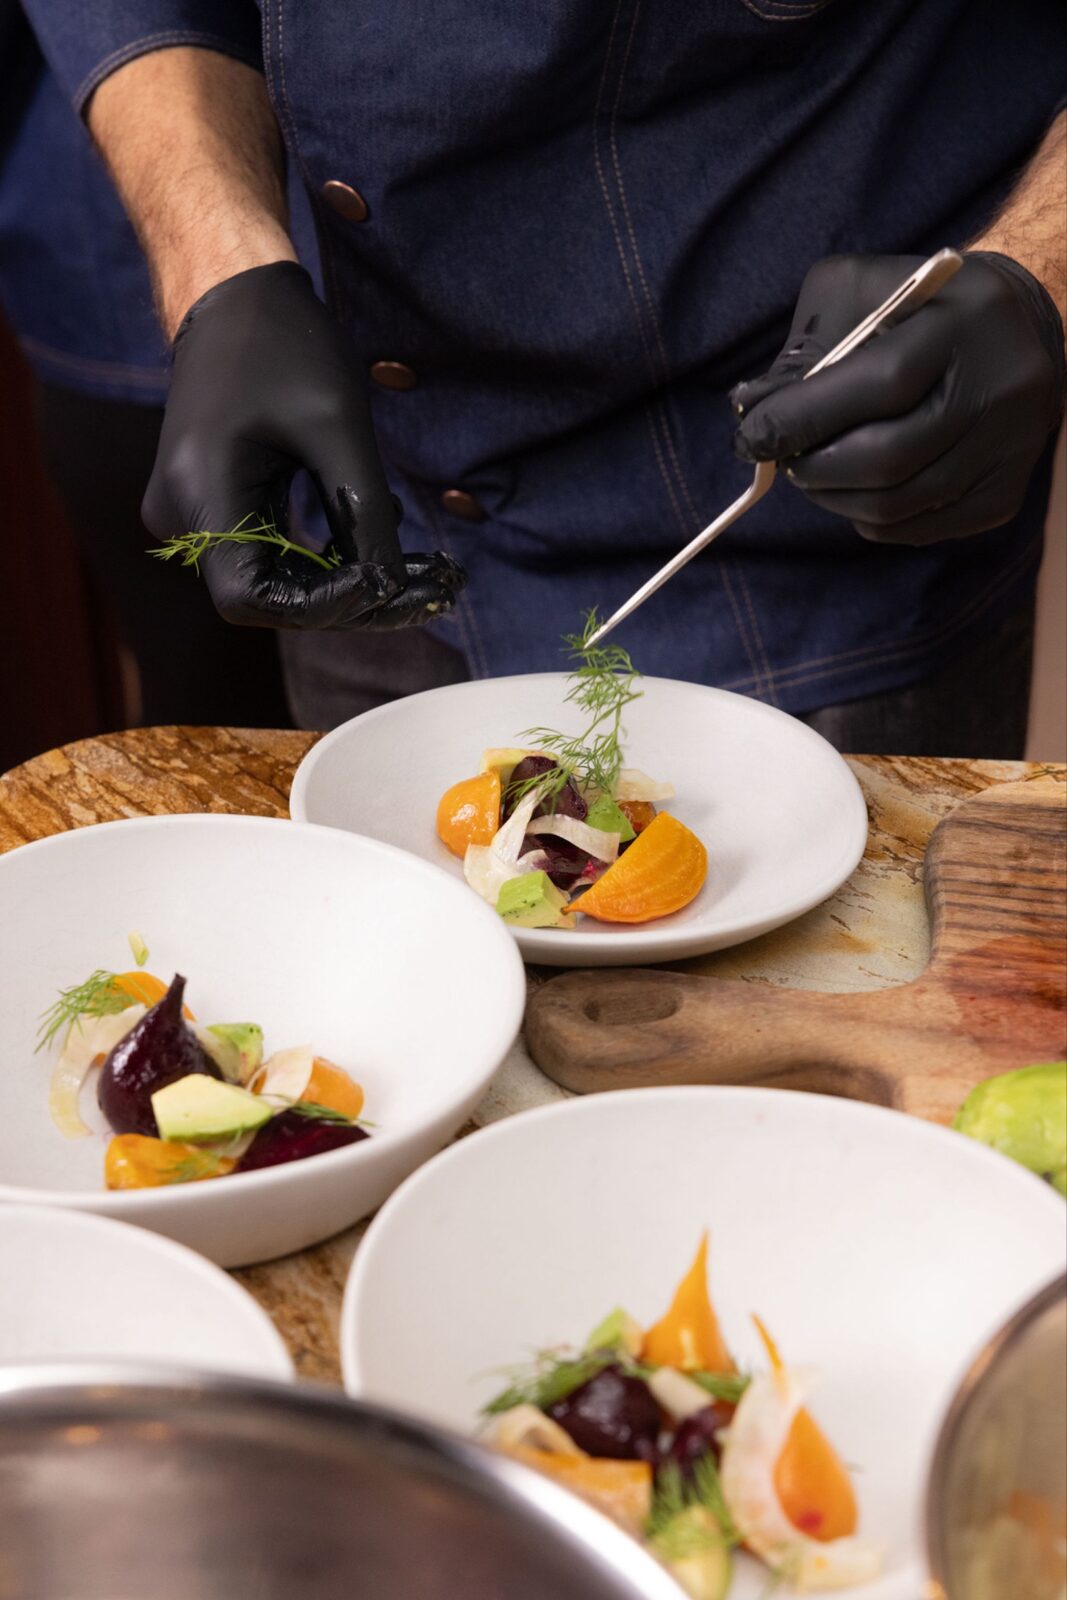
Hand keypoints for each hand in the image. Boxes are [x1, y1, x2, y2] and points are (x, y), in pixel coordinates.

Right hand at [143, 262, 465, 626]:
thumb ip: (364, 513)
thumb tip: (393, 591)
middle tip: (433, 590)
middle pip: (269, 599)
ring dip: (348, 584)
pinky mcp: (216, 507)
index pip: (252, 599)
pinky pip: (273, 555)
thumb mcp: (337, 426)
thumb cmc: (283, 344)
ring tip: (423, 574)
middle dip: (352, 600)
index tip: (388, 584)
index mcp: (198, 492)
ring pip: (276, 583)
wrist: (232, 291)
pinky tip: (384, 546)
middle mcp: (182, 516)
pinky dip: (330, 561)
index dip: (323, 606)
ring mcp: (194, 515)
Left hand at [731, 253, 1064, 545]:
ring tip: (815, 473)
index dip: (805, 418)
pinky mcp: (1004, 495)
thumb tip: (754, 410)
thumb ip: (806, 347)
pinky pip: (918, 529)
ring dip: (835, 497)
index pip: (879, 385)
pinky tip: (859, 489)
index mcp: (962, 323)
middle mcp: (998, 388)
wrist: (1013, 329)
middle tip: (786, 460)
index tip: (753, 435)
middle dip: (815, 467)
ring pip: (898, 504)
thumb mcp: (860, 291)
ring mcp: (1009, 449)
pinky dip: (871, 517)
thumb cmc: (916, 307)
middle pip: (888, 458)